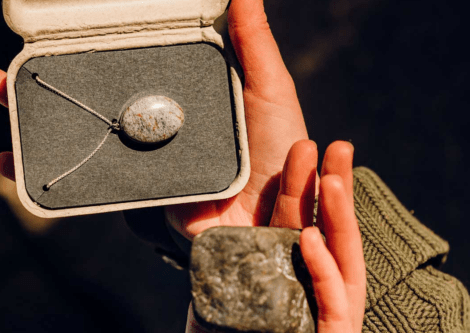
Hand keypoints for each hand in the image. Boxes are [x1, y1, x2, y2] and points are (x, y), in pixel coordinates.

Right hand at [0, 0, 309, 228]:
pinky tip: (12, 164)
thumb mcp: (269, 90)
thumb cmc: (278, 150)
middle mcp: (148, 124)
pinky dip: (43, 175)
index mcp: (175, 96)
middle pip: (84, 99)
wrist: (269, 216)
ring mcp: (136, 158)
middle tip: (2, 71)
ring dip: (27, 123)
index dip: (82, 53)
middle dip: (37, 86)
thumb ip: (254, 46)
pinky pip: (82, 180)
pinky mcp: (133, 190)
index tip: (51, 38)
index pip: (119, 67)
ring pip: (73, 136)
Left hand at [186, 140, 365, 332]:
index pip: (300, 221)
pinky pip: (333, 306)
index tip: (312, 148)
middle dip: (334, 189)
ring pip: (339, 263)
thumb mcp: (212, 277)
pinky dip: (324, 273)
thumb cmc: (216, 328)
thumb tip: (186, 192)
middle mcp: (304, 286)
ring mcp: (319, 314)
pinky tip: (313, 239)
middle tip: (340, 146)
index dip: (308, 186)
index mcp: (282, 268)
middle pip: (326, 232)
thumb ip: (206, 239)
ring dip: (338, 220)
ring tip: (335, 179)